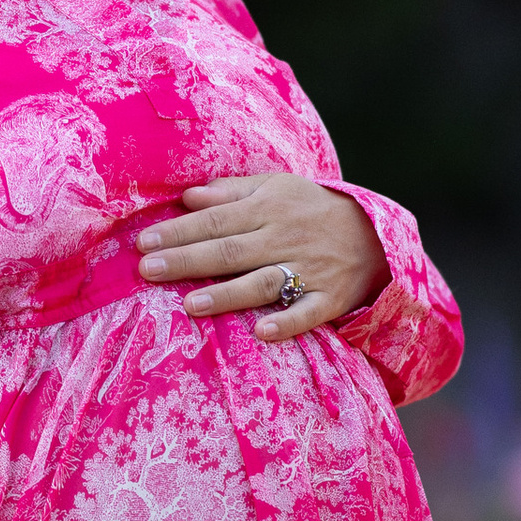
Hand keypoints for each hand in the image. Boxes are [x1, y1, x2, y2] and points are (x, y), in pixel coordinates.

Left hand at [137, 174, 387, 339]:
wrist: (375, 234)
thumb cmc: (311, 209)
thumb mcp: (275, 187)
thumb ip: (231, 191)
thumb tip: (188, 196)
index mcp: (268, 208)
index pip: (216, 219)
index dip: (179, 231)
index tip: (144, 242)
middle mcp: (285, 238)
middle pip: (229, 251)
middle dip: (187, 260)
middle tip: (147, 270)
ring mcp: (308, 270)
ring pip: (262, 282)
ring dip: (227, 294)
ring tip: (190, 304)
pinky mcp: (328, 299)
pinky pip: (306, 312)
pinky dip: (286, 322)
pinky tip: (261, 332)